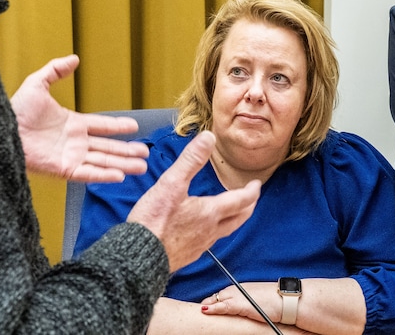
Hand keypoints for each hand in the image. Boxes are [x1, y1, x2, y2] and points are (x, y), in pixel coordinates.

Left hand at [12, 54, 148, 181]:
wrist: (1, 130)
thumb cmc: (15, 110)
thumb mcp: (37, 84)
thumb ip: (56, 70)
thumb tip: (74, 59)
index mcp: (72, 124)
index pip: (102, 125)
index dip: (118, 126)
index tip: (134, 127)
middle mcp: (75, 142)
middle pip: (107, 147)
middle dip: (127, 151)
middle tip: (145, 153)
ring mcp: (70, 157)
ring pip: (103, 162)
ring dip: (122, 164)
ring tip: (141, 166)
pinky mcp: (63, 170)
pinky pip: (88, 173)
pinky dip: (104, 175)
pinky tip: (119, 175)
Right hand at [128, 131, 259, 270]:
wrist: (138, 257)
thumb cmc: (153, 222)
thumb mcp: (171, 184)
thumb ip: (190, 160)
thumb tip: (208, 138)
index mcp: (210, 212)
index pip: (241, 201)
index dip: (252, 191)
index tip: (256, 184)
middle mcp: (210, 231)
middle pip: (239, 219)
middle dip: (248, 206)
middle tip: (250, 197)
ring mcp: (200, 245)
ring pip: (225, 231)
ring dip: (233, 219)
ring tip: (231, 210)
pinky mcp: (188, 255)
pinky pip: (209, 241)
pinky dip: (215, 231)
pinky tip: (204, 229)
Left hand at [200, 282, 279, 322]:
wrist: (288, 300)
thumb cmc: (278, 301)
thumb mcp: (261, 300)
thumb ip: (251, 302)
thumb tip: (249, 307)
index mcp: (244, 288)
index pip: (225, 293)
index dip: (215, 300)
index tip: (207, 305)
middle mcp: (239, 289)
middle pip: (219, 295)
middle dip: (209, 301)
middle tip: (200, 308)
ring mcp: (239, 296)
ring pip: (218, 299)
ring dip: (208, 304)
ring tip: (200, 310)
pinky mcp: (240, 305)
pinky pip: (223, 306)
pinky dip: (213, 308)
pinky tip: (205, 310)